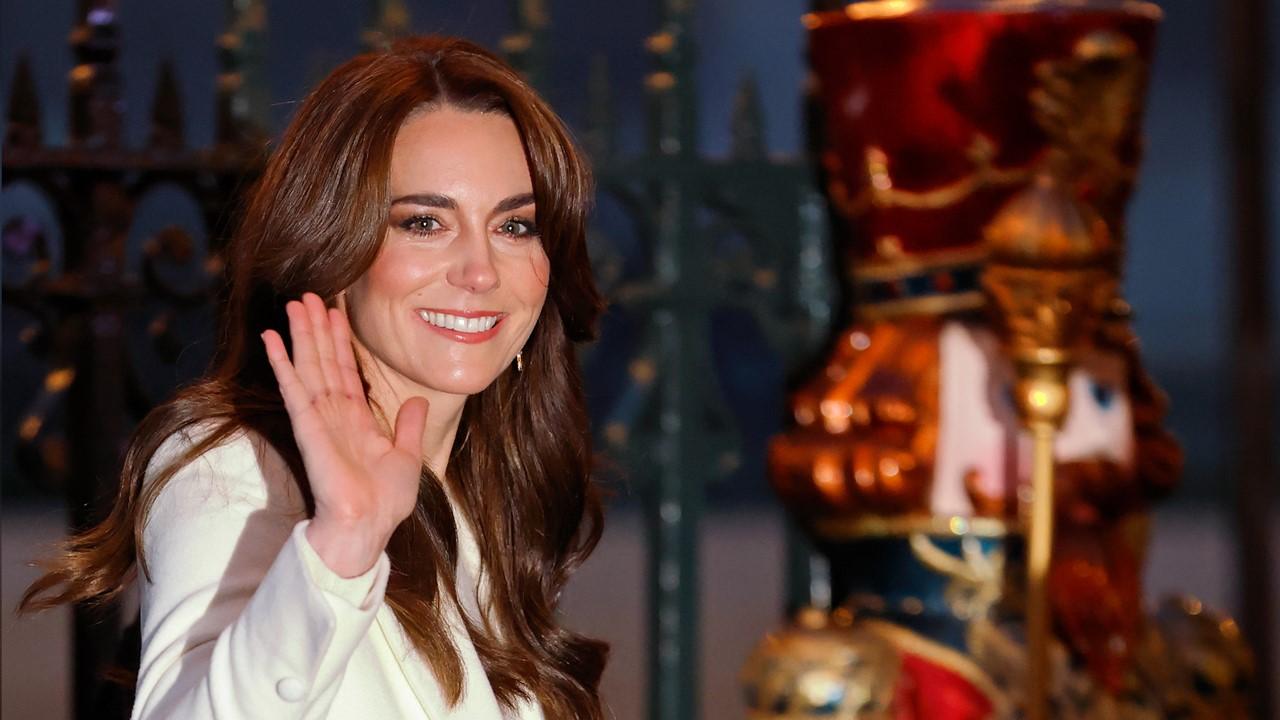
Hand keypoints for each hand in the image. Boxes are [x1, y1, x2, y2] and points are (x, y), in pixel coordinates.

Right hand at [261, 293, 426, 576]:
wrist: (369, 525)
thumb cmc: (386, 501)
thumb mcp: (409, 456)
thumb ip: (411, 426)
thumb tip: (420, 401)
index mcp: (357, 420)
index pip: (346, 371)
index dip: (340, 341)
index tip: (335, 312)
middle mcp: (335, 414)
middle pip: (324, 361)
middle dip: (317, 328)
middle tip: (309, 295)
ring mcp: (319, 419)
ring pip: (309, 366)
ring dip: (300, 334)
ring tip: (294, 303)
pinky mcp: (308, 427)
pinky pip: (293, 388)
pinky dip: (282, 363)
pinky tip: (272, 339)